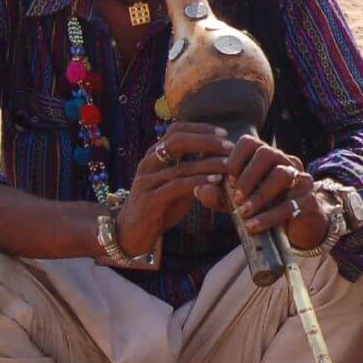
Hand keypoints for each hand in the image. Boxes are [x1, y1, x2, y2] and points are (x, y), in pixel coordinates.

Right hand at [114, 122, 233, 256]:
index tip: (224, 134)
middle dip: (206, 141)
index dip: (201, 128)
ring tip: (228, 165)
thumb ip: (194, 171)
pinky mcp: (149, 199)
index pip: (177, 130)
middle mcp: (148, 163)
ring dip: (208, 163)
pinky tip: (214, 180)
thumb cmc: (160, 207)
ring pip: (180, 166)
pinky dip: (198, 181)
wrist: (133, 234)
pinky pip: (176, 186)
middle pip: (177, 141)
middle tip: (229, 147)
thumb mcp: (178, 185)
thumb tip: (220, 156)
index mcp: (154, 155)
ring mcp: (147, 181)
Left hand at [193, 132, 327, 249]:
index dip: (235, 158)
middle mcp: (285, 161)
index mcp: (266, 156)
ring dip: (259, 194)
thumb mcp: (237, 201)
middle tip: (235, 197)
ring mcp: (300, 179)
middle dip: (247, 176)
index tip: (227, 178)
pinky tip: (253, 225)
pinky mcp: (308, 200)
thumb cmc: (264, 207)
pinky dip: (268, 216)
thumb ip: (217, 194)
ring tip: (244, 211)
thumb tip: (198, 189)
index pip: (250, 142)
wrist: (298, 227)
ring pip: (282, 175)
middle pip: (267, 153)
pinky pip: (289, 204)